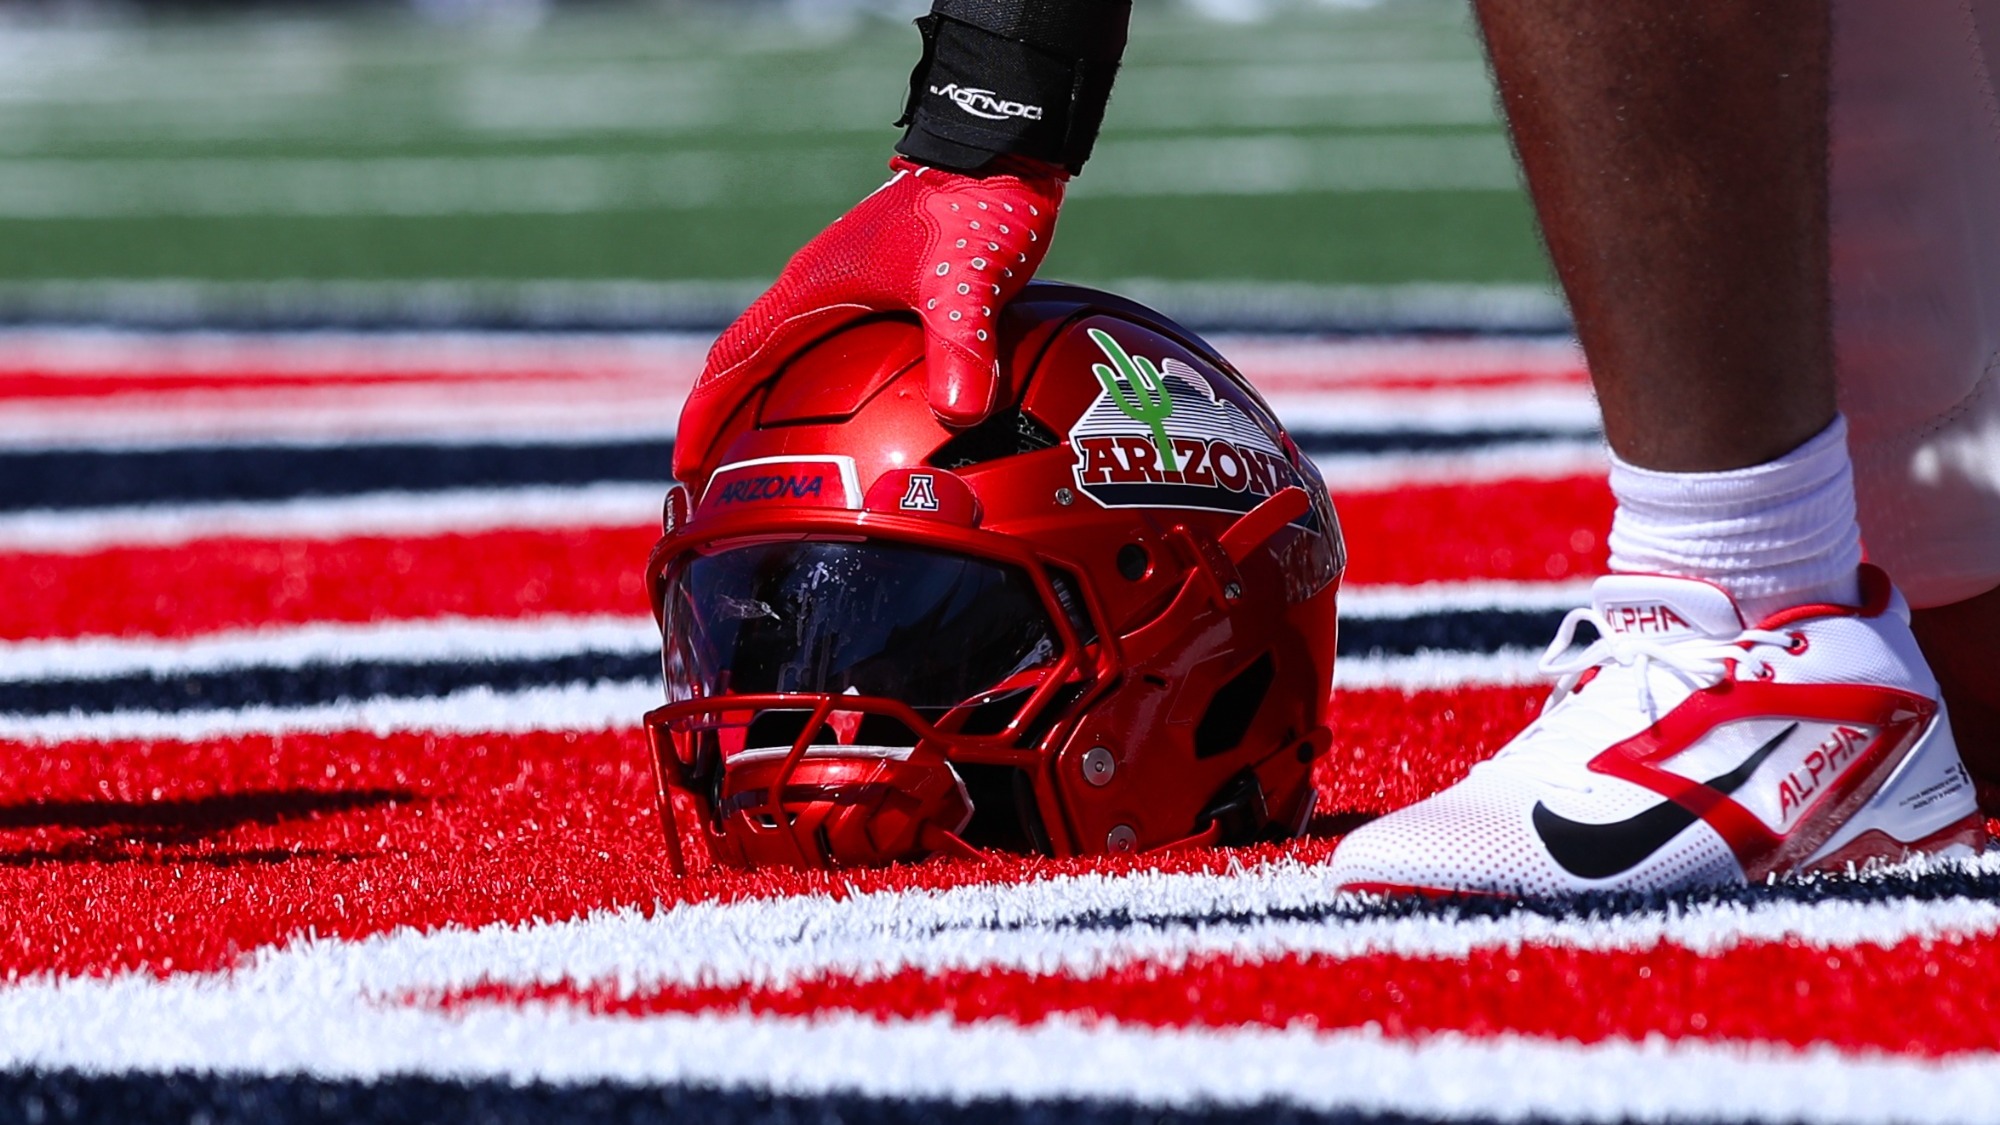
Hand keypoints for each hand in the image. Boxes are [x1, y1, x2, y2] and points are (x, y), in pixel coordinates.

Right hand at [676, 156, 1065, 479]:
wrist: (1004, 152)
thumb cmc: (975, 204)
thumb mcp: (964, 278)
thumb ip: (960, 343)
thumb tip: (958, 414)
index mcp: (812, 291)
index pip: (734, 361)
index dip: (704, 418)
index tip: (685, 471)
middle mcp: (820, 291)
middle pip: (752, 367)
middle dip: (729, 426)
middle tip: (723, 488)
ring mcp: (852, 289)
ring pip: (794, 360)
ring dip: (775, 409)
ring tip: (779, 466)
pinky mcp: (888, 291)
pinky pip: (838, 352)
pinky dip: (830, 392)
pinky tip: (865, 424)